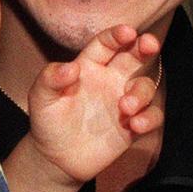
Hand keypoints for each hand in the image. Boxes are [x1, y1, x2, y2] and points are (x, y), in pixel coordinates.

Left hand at [27, 25, 162, 184]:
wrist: (56, 159)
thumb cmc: (48, 122)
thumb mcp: (40, 98)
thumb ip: (50, 79)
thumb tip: (70, 67)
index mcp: (90, 66)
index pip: (107, 43)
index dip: (118, 35)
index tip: (128, 32)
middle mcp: (111, 79)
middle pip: (135, 56)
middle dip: (146, 46)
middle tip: (150, 44)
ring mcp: (124, 101)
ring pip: (145, 86)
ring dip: (141, 92)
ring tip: (126, 107)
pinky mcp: (133, 125)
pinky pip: (152, 116)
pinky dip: (150, 118)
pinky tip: (136, 124)